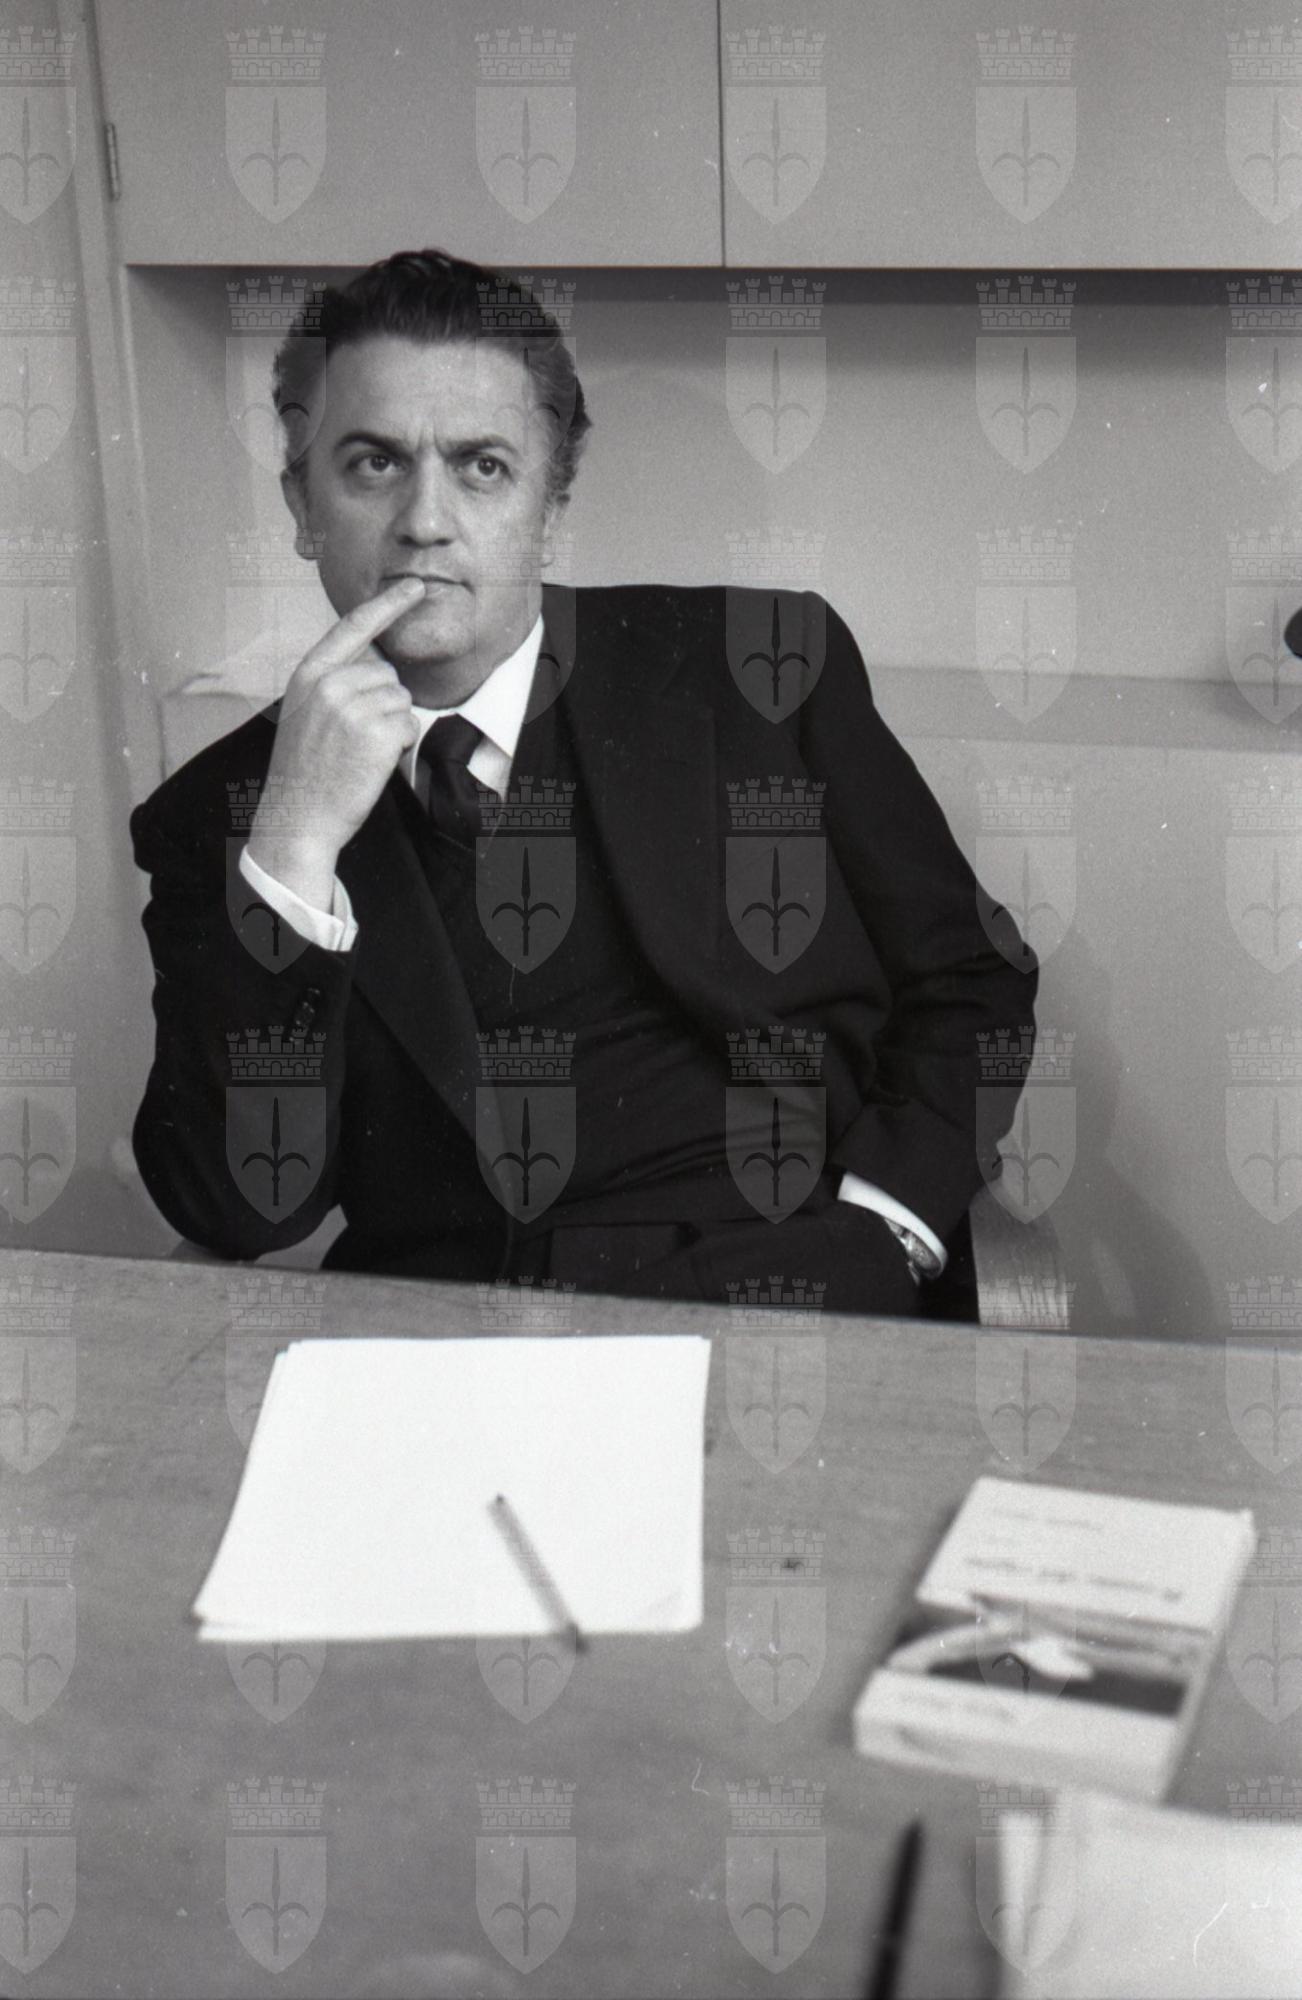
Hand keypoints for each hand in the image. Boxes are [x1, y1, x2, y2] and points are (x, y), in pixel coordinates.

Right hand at [246, 578, 425, 907]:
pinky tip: (372, 762)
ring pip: (401, 699)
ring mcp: (352, 708)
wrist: (296, 818)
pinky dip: (400, 744)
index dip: (387, 604)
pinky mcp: (376, 733)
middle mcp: (329, 684)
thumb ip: (334, 682)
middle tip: (355, 738)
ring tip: (360, 751)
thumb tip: (377, 662)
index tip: (413, 587)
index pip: (353, 627)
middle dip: (384, 702)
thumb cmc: (305, 771)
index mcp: (308, 674)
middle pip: (387, 673)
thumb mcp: (305, 713)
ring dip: (393, 725)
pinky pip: (409, 724)